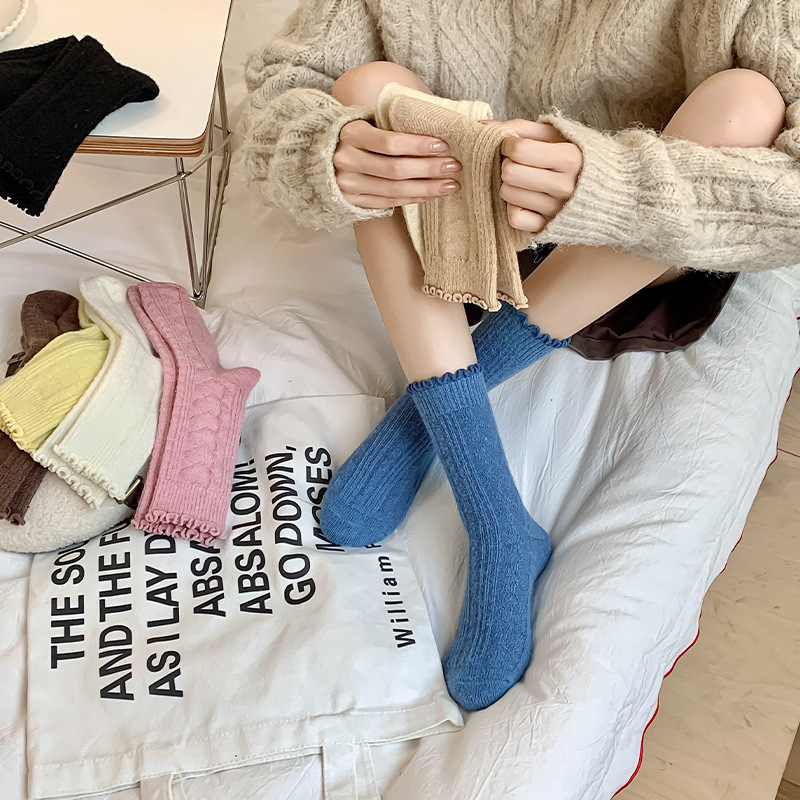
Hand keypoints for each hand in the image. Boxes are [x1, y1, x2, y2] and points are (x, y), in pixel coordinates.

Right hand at [333, 120, 461, 208]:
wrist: (322, 156)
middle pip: (394, 169)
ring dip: (426, 188)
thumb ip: (394, 121)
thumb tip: (438, 119)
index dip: (417, 145)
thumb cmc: (358, 134)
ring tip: (450, 184)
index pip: (389, 142)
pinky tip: (431, 194)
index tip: (443, 145)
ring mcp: (347, 184)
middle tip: (454, 166)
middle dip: (428, 169)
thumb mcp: (368, 120)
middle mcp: (346, 161)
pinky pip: (388, 202)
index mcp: (350, 133)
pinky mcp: (352, 202)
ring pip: (393, 190)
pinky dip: (412, 199)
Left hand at [493, 119, 582, 231]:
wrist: (611, 190)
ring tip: (523, 180)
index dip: (509, 143)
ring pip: (508, 194)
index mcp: (570, 158)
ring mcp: (555, 210)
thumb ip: (520, 127)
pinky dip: (513, 208)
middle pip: (509, 172)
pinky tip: (524, 200)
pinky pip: (514, 218)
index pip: (519, 149)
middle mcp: (563, 186)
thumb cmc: (578, 156)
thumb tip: (482, 126)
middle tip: (518, 163)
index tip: (516, 144)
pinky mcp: (547, 228)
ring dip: (508, 185)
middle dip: (507, 163)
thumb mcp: (557, 134)